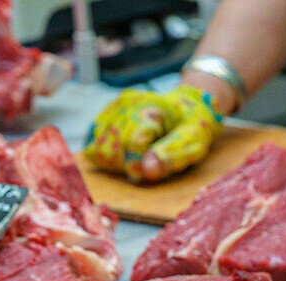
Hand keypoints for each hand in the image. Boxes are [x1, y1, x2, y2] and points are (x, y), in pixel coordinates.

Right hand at [84, 85, 222, 181]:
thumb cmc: (191, 127)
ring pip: (97, 149)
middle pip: (110, 149)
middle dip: (126, 165)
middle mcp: (126, 104)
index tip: (147, 171)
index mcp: (151, 108)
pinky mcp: (105, 114)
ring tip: (135, 158)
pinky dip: (105, 156)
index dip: (137, 165)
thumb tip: (147, 170)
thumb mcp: (193, 144)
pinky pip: (92, 144)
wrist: (184, 106)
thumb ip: (172, 157)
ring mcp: (112, 107)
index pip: (131, 144)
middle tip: (144, 165)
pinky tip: (123, 154)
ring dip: (115, 162)